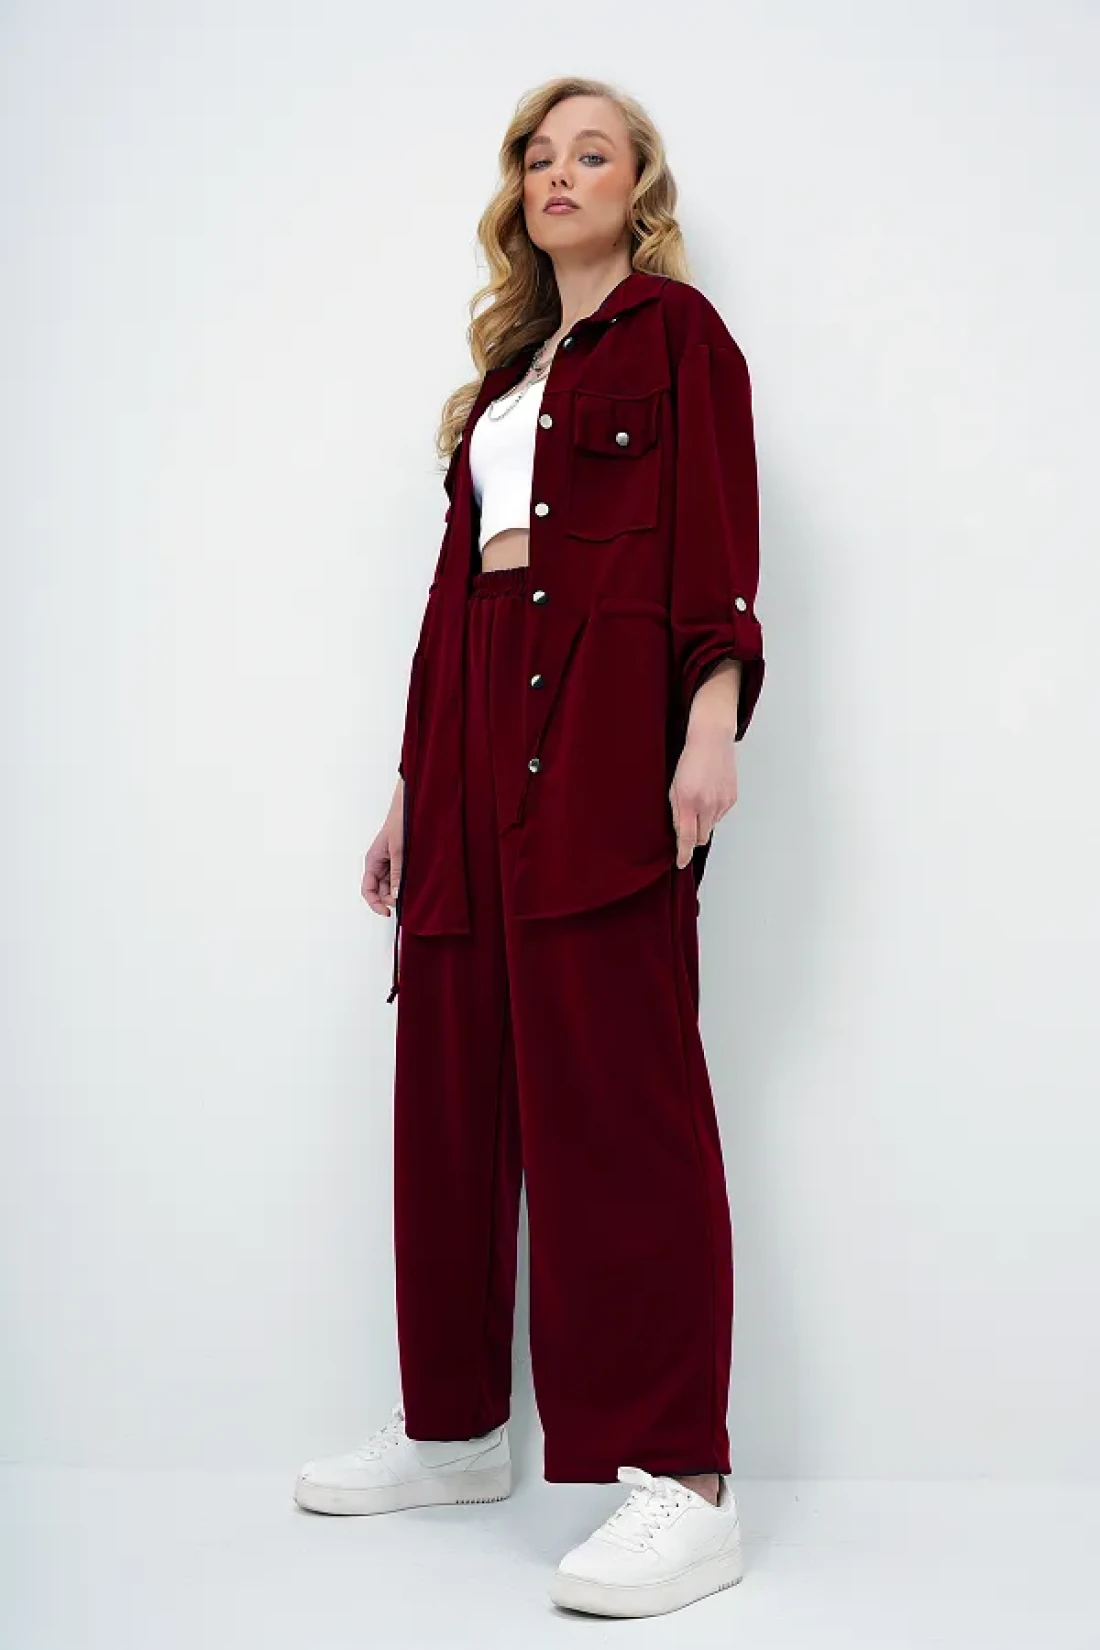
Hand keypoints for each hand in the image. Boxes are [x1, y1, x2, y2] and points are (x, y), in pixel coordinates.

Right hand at [361, 777, 403, 915]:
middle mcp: (379, 863)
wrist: (412, 805)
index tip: (388, 912)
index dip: (376, 903)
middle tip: (406, 901)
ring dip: (401, 890)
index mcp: (373, 860)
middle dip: (391, 898)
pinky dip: (406, 882)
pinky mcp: (401, 859)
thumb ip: (398, 873)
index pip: (368, 889)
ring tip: (413, 891)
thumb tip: (396, 895)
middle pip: (381, 890)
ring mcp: (390, 862)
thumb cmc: (401, 822)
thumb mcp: (399, 850)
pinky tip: (416, 883)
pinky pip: (401, 876)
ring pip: (392, 885)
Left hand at [669, 724, 737, 870]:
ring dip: (703, 820)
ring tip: (699, 798)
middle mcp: (708, 805)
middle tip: (688, 822)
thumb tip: (679, 834)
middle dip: (693, 836)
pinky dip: (713, 810)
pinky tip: (709, 793)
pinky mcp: (732, 798)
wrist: (711, 741)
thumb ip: (676, 813)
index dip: (683, 854)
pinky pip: (720, 814)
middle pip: (700, 837)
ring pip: (711, 825)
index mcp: (689, 802)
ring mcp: (722, 803)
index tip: (681, 863)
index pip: (686, 838)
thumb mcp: (673, 787)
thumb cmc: (689, 761)